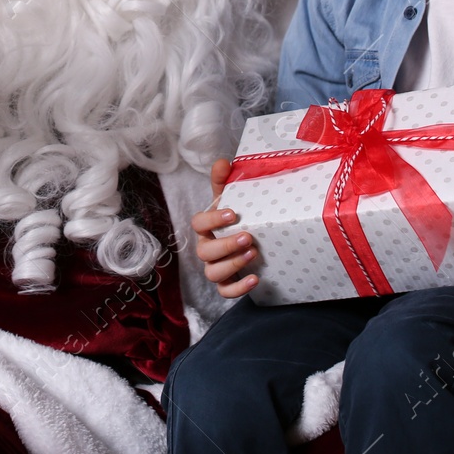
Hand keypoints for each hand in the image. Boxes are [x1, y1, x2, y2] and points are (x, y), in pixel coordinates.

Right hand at [189, 158, 257, 297]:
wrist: (251, 239)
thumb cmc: (236, 218)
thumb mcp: (231, 198)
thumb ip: (224, 181)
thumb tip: (223, 161)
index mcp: (205, 227)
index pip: (198, 223)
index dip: (212, 219)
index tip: (233, 213)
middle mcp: (206, 248)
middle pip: (205, 252)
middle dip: (226, 245)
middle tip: (248, 237)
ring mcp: (214, 267)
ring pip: (213, 273)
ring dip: (232, 265)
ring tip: (253, 253)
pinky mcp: (227, 284)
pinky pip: (225, 292)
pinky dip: (238, 289)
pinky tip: (255, 279)